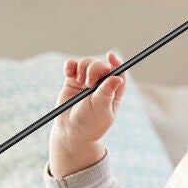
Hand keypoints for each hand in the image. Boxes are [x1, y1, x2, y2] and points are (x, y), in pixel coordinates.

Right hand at [49, 51, 126, 174]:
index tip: (110, 56)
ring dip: (82, 67)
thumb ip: (106, 93)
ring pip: (87, 62)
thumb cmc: (89, 124)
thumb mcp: (100, 110)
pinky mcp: (73, 79)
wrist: (70, 131)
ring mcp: (87, 80)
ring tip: (79, 82)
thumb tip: (118, 78)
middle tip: (89, 82)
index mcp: (114, 92)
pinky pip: (72, 64)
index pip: (119, 73)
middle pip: (102, 65)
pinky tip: (68, 73)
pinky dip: (70, 65)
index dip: (117, 63)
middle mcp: (102, 84)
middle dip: (95, 68)